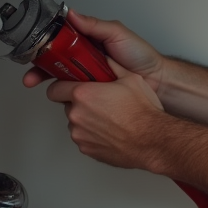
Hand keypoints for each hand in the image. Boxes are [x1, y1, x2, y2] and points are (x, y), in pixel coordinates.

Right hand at [22, 10, 166, 92]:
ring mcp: (87, 76)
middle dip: (39, 68)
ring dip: (49, 82)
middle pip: (54, 62)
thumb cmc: (140, 55)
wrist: (156, 80)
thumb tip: (72, 14)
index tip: (31, 49)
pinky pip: (74, 94)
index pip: (59, 40)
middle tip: (32, 76)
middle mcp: (84, 58)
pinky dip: (66, 96)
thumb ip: (94, 25)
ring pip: (61, 79)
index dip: (44, 45)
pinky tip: (61, 97)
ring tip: (41, 85)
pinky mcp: (92, 93)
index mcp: (87, 40)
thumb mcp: (117, 33)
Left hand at [44, 57, 166, 169]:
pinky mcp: (86, 149)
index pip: (55, 89)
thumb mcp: (131, 79)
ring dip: (86, 120)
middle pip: (68, 106)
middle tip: (99, 102)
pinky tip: (110, 131)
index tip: (69, 86)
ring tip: (108, 119)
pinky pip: (84, 138)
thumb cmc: (142, 113)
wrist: (152, 141)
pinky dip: (93, 135)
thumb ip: (113, 67)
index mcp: (83, 94)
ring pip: (76, 123)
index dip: (62, 86)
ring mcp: (80, 135)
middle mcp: (77, 115)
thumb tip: (107, 58)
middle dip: (79, 103)